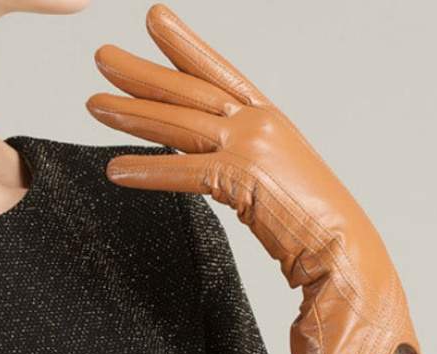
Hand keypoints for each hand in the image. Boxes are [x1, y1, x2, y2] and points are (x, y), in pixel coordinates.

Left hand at [86, 2, 419, 353]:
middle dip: (141, 72)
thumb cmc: (311, 223)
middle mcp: (258, 123)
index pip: (217, 72)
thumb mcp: (272, 178)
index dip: (183, 46)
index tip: (154, 21)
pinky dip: (148, 171)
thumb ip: (236, 162)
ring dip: (132, 114)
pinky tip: (115, 170)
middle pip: (189, 92)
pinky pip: (184, 172)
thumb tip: (202, 159)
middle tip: (101, 57)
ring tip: (93, 105)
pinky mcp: (243, 179)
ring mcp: (251, 148)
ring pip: (179, 124)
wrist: (343, 248)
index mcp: (268, 118)